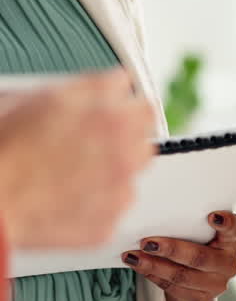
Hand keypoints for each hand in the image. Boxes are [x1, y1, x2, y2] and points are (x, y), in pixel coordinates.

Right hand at [0, 71, 153, 248]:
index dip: (110, 95)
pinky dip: (98, 201)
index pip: (126, 86)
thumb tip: (89, 89)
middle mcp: (121, 140)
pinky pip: (115, 204)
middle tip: (92, 136)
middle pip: (143, 125)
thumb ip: (73, 90)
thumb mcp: (26, 98)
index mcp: (101, 102)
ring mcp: (120, 181)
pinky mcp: (111, 215)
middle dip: (123, 128)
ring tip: (75, 169)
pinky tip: (66, 196)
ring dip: (116, 164)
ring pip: (137, 166)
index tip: (105, 102)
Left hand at [122, 211, 235, 300]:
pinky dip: (154, 277)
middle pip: (199, 257)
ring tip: (133, 256)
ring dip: (153, 266)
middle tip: (146, 243)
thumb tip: (157, 216)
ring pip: (182, 276)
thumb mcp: (201, 230)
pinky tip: (140, 268)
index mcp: (232, 240)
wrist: (201, 271)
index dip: (225, 223)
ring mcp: (217, 284)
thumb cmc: (197, 242)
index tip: (212, 217)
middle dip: (171, 249)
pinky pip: (174, 290)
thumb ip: (191, 223)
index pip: (233, 229)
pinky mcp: (202, 298)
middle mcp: (229, 264)